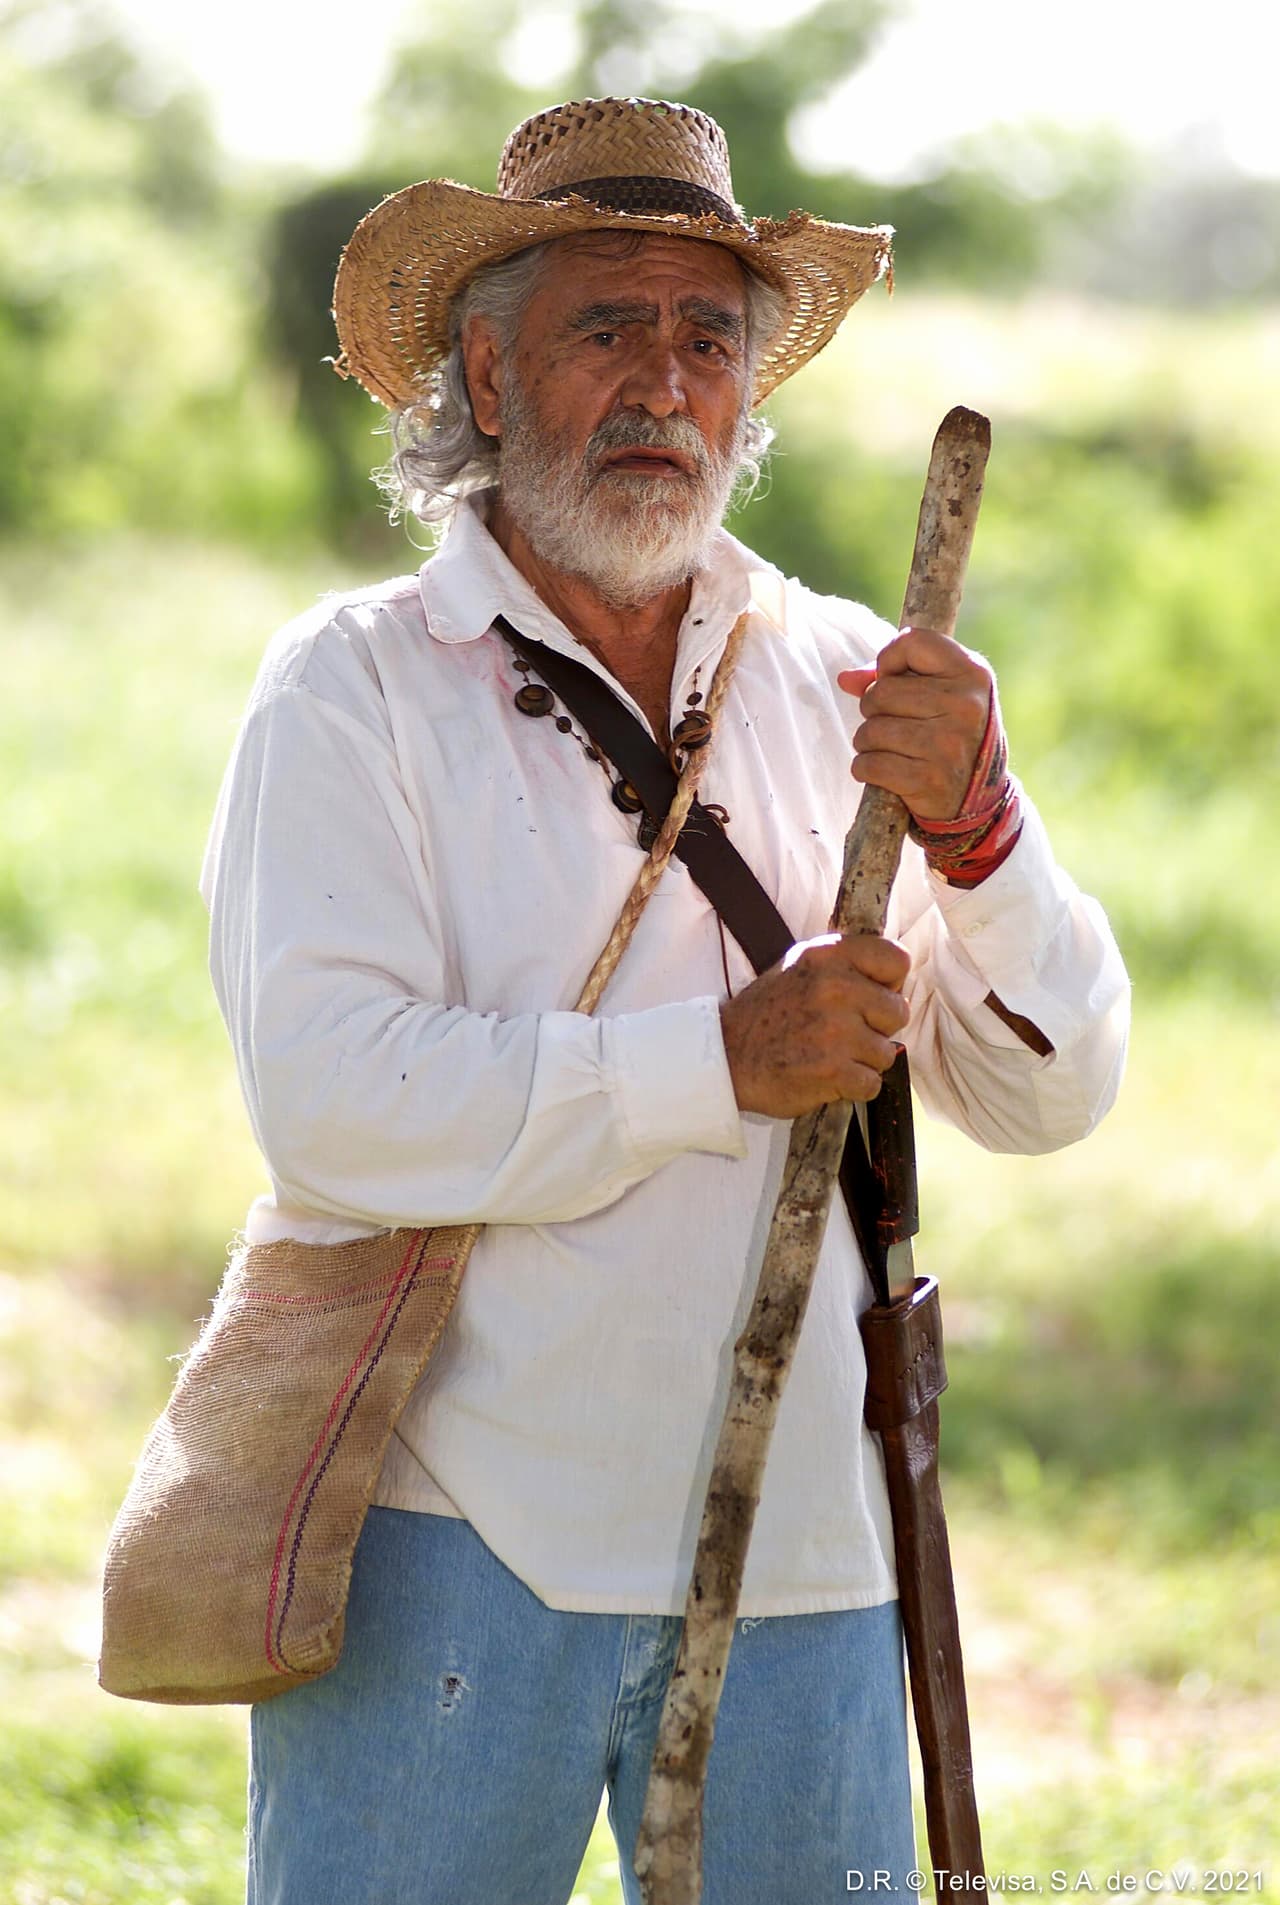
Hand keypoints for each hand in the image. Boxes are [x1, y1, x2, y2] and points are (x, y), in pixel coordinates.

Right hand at [719, 932, 909, 1118]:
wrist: (725, 1056)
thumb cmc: (766, 1012)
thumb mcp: (801, 966)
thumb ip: (845, 966)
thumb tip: (894, 980)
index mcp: (829, 955)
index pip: (896, 959)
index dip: (889, 984)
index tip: (870, 997)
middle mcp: (836, 987)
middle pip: (898, 1011)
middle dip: (877, 1027)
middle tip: (843, 1033)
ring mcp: (836, 1031)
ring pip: (886, 1052)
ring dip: (863, 1060)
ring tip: (830, 1055)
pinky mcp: (834, 1070)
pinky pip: (872, 1083)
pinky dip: (853, 1087)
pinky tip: (829, 1076)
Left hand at [838, 626, 992, 822]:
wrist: (976, 798)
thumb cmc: (950, 734)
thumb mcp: (940, 695)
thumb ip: (894, 676)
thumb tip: (845, 679)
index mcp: (972, 673)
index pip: (912, 642)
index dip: (888, 660)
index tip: (894, 679)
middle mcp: (965, 705)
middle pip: (882, 690)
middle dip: (873, 709)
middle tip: (891, 724)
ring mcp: (948, 743)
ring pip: (871, 729)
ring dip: (867, 741)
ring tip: (888, 748)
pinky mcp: (929, 779)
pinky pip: (869, 764)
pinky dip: (865, 769)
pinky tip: (883, 771)